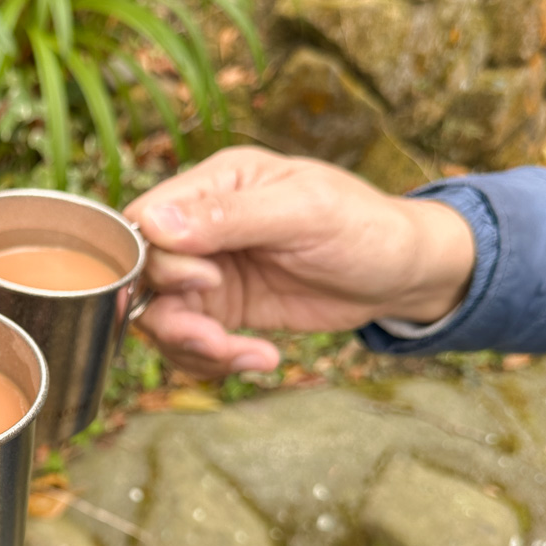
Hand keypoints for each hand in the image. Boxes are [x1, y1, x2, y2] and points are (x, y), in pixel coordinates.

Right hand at [124, 146, 475, 377]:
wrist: (401, 275)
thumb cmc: (363, 227)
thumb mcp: (304, 213)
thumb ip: (229, 217)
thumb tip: (155, 222)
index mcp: (214, 184)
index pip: (144, 220)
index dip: (155, 261)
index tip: (204, 282)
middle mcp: (200, 227)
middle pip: (144, 277)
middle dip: (174, 318)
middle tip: (216, 340)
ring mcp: (207, 271)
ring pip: (160, 317)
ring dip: (193, 348)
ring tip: (245, 357)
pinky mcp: (221, 310)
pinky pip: (189, 342)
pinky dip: (213, 361)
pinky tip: (261, 358)